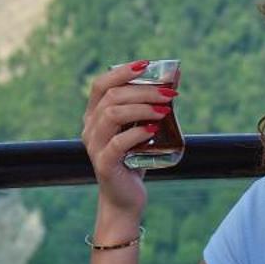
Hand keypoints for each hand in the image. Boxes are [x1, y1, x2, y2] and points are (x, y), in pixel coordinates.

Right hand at [82, 62, 176, 219]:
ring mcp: (94, 146)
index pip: (101, 84)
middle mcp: (90, 128)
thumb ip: (152, 104)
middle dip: (143, 90)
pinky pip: (117, 143)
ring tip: (165, 111)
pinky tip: (153, 130)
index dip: (122, 72)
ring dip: (141, 108)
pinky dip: (137, 132)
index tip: (146, 65)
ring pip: (111, 114)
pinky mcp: (104, 164)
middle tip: (169, 94)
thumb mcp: (143, 127)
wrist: (125, 198)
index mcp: (94, 115)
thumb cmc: (135, 159)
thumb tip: (174, 76)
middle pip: (112, 96)